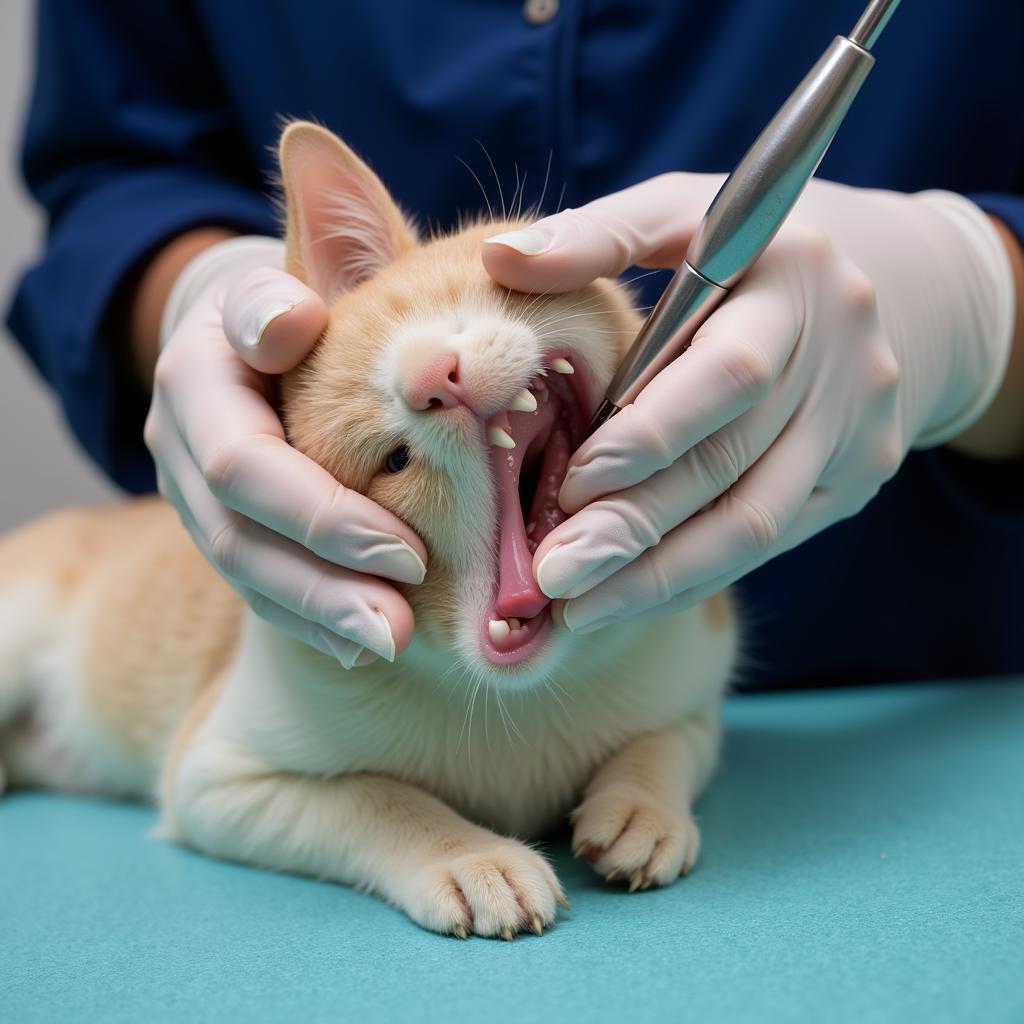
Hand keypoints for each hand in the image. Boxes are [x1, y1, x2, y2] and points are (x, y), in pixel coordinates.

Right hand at [145, 237, 427, 666]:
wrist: (268, 325)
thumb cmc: (312, 290)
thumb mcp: (308, 264)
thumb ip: (309, 271)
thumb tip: (289, 319)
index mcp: (198, 376)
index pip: (242, 461)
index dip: (320, 513)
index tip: (406, 551)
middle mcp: (182, 444)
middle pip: (238, 533)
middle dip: (322, 581)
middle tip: (400, 623)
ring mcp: (197, 496)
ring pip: (244, 573)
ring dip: (319, 615)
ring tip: (389, 643)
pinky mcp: (226, 527)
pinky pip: (256, 589)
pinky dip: (309, 620)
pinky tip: (361, 647)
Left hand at [483, 175, 1013, 631]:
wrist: (900, 286)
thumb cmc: (756, 251)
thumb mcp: (684, 213)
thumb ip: (596, 234)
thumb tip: (497, 260)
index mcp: (794, 282)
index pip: (727, 374)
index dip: (649, 436)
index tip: (571, 484)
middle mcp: (841, 362)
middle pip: (731, 464)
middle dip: (635, 526)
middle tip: (554, 573)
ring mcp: (858, 431)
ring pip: (754, 525)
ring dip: (660, 575)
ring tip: (578, 609)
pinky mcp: (859, 481)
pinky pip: (769, 544)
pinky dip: (693, 575)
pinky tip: (629, 596)